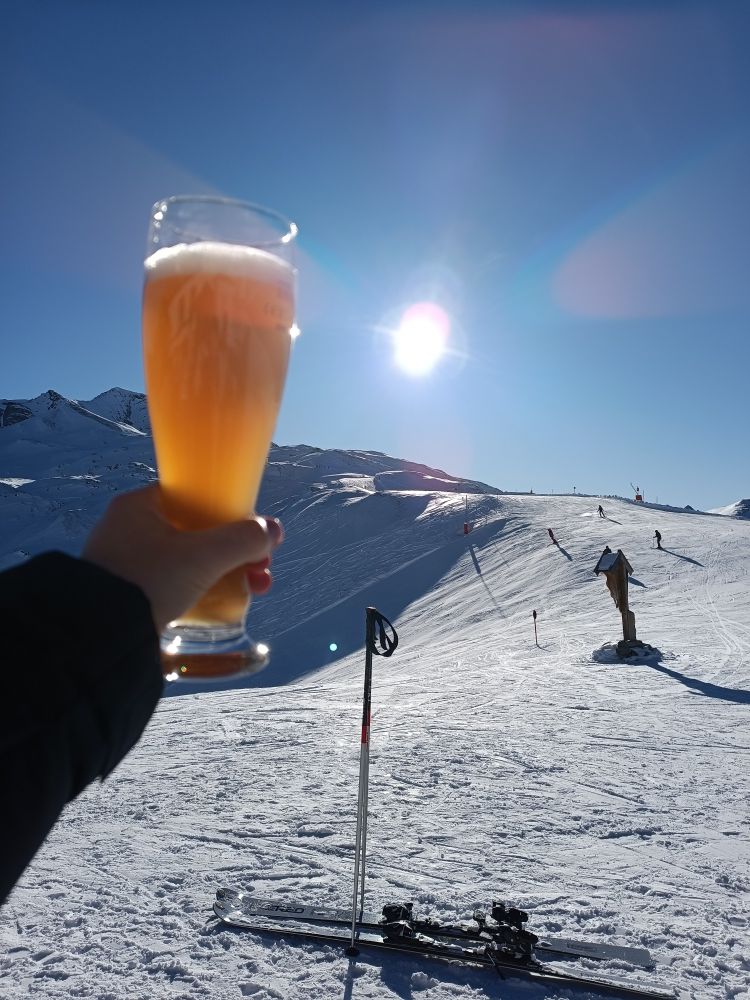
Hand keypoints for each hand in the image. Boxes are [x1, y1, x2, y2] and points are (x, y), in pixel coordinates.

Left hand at [83, 485, 282, 632]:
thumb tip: (273, 529)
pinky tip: (218, 605)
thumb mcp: (203, 557)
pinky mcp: (125, 591)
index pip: (194, 497)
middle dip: (237, 551)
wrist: (97, 635)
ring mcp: (125, 561)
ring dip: (225, 571)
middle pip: (197, 531)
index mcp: (139, 506)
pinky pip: (171, 581)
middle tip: (261, 571)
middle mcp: (128, 528)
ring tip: (253, 592)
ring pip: (187, 558)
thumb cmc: (147, 581)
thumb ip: (243, 539)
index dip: (231, 513)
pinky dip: (199, 589)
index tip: (255, 536)